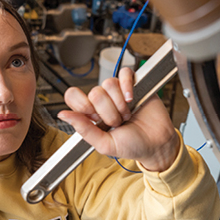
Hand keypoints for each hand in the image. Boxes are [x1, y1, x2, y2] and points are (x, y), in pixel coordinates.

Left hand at [58, 67, 180, 171]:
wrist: (157, 143)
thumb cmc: (133, 145)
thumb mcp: (105, 144)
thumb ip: (84, 130)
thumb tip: (63, 115)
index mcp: (91, 114)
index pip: (73, 96)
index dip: (83, 105)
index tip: (95, 118)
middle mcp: (103, 101)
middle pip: (94, 92)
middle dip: (108, 111)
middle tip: (117, 122)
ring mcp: (117, 91)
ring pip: (108, 83)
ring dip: (120, 103)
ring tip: (127, 115)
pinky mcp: (133, 83)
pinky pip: (124, 74)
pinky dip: (127, 86)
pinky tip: (132, 98)